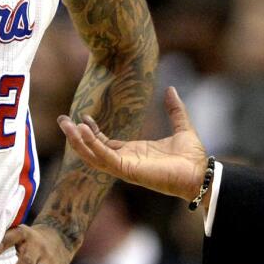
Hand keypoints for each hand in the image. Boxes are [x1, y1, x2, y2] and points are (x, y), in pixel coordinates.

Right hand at [58, 86, 208, 201]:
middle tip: (61, 120)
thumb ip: (174, 110)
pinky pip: (104, 157)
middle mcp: (126, 161)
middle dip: (76, 136)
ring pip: (93, 155)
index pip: (104, 143)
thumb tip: (171, 89)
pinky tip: (83, 130)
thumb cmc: (192, 158)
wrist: (201, 174)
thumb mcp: (181, 127)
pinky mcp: (128, 170)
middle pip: (92, 149)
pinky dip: (92, 144)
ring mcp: (125, 167)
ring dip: (78, 141)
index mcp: (134, 152)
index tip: (83, 117)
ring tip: (65, 125)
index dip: (92, 131)